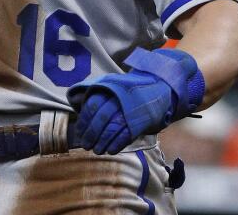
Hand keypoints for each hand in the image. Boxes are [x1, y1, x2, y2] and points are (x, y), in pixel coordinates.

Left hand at [66, 47, 203, 154]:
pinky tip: (111, 150)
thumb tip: (78, 106)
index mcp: (109, 89)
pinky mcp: (141, 120)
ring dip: (103, 142)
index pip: (91, 107)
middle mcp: (118, 98)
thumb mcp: (113, 85)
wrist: (159, 86)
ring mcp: (130, 109)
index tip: (80, 133)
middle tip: (86, 146)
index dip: (84, 122)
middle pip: (101, 120)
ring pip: (113, 128)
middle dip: (92, 135)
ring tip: (97, 151)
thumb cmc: (131, 89)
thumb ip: (97, 94)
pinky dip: (117, 144)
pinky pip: (126, 134)